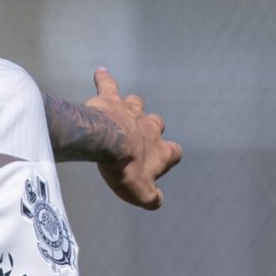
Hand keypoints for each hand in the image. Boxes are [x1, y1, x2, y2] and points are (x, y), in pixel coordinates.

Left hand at [86, 68, 180, 209]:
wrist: (107, 144)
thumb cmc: (126, 170)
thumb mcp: (141, 193)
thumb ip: (152, 198)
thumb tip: (157, 202)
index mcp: (161, 150)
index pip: (175, 152)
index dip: (168, 158)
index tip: (161, 164)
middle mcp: (150, 127)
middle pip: (157, 123)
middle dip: (151, 129)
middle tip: (139, 137)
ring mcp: (131, 112)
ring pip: (137, 104)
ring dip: (132, 106)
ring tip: (125, 107)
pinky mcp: (111, 101)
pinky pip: (109, 86)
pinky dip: (105, 80)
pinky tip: (100, 72)